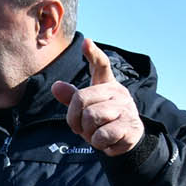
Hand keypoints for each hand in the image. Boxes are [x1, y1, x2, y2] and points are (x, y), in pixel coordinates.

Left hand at [50, 39, 144, 155]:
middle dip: (74, 119)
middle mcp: (117, 92)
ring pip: (91, 117)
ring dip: (88, 132)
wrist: (127, 140)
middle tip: (79, 128)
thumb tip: (55, 86)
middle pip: (81, 98)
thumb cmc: (103, 121)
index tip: (86, 42)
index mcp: (106, 84)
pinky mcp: (129, 125)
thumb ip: (71, 97)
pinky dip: (98, 143)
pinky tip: (106, 142)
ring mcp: (125, 108)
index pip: (101, 65)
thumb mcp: (86, 109)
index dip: (93, 54)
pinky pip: (102, 135)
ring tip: (96, 134)